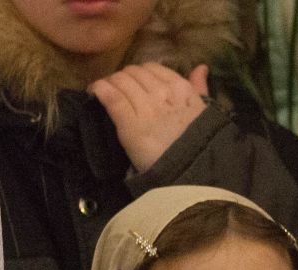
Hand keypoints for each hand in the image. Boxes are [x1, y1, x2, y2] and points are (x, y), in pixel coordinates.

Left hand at [91, 63, 212, 172]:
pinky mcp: (128, 123)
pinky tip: (93, 91)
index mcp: (181, 88)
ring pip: (120, 81)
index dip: (139, 73)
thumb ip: (200, 88)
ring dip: (109, 83)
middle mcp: (162, 92)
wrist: (190, 173)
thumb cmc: (198, 144)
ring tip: (103, 91)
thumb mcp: (204, 112)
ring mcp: (144, 107)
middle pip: (133, 72)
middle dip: (122, 78)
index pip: (152, 68)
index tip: (134, 83)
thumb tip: (201, 67)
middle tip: (117, 89)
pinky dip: (99, 89)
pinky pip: (111, 96)